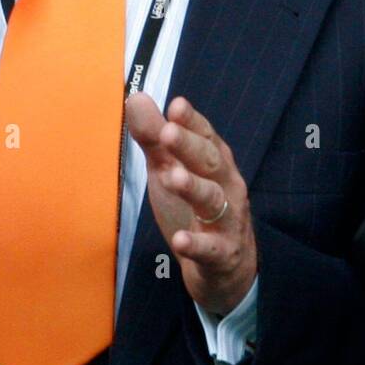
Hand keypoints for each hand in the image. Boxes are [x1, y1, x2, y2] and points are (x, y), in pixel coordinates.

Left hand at [125, 92, 256, 315]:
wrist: (225, 267)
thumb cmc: (194, 208)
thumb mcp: (169, 170)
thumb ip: (154, 138)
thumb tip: (136, 96)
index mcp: (214, 162)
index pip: (205, 136)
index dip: (192, 121)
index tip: (176, 105)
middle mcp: (226, 185)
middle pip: (209, 162)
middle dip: (190, 147)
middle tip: (168, 133)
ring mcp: (227, 220)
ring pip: (213, 201)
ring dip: (194, 188)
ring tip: (173, 178)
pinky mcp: (222, 253)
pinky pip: (211, 248)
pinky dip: (196, 244)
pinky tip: (180, 239)